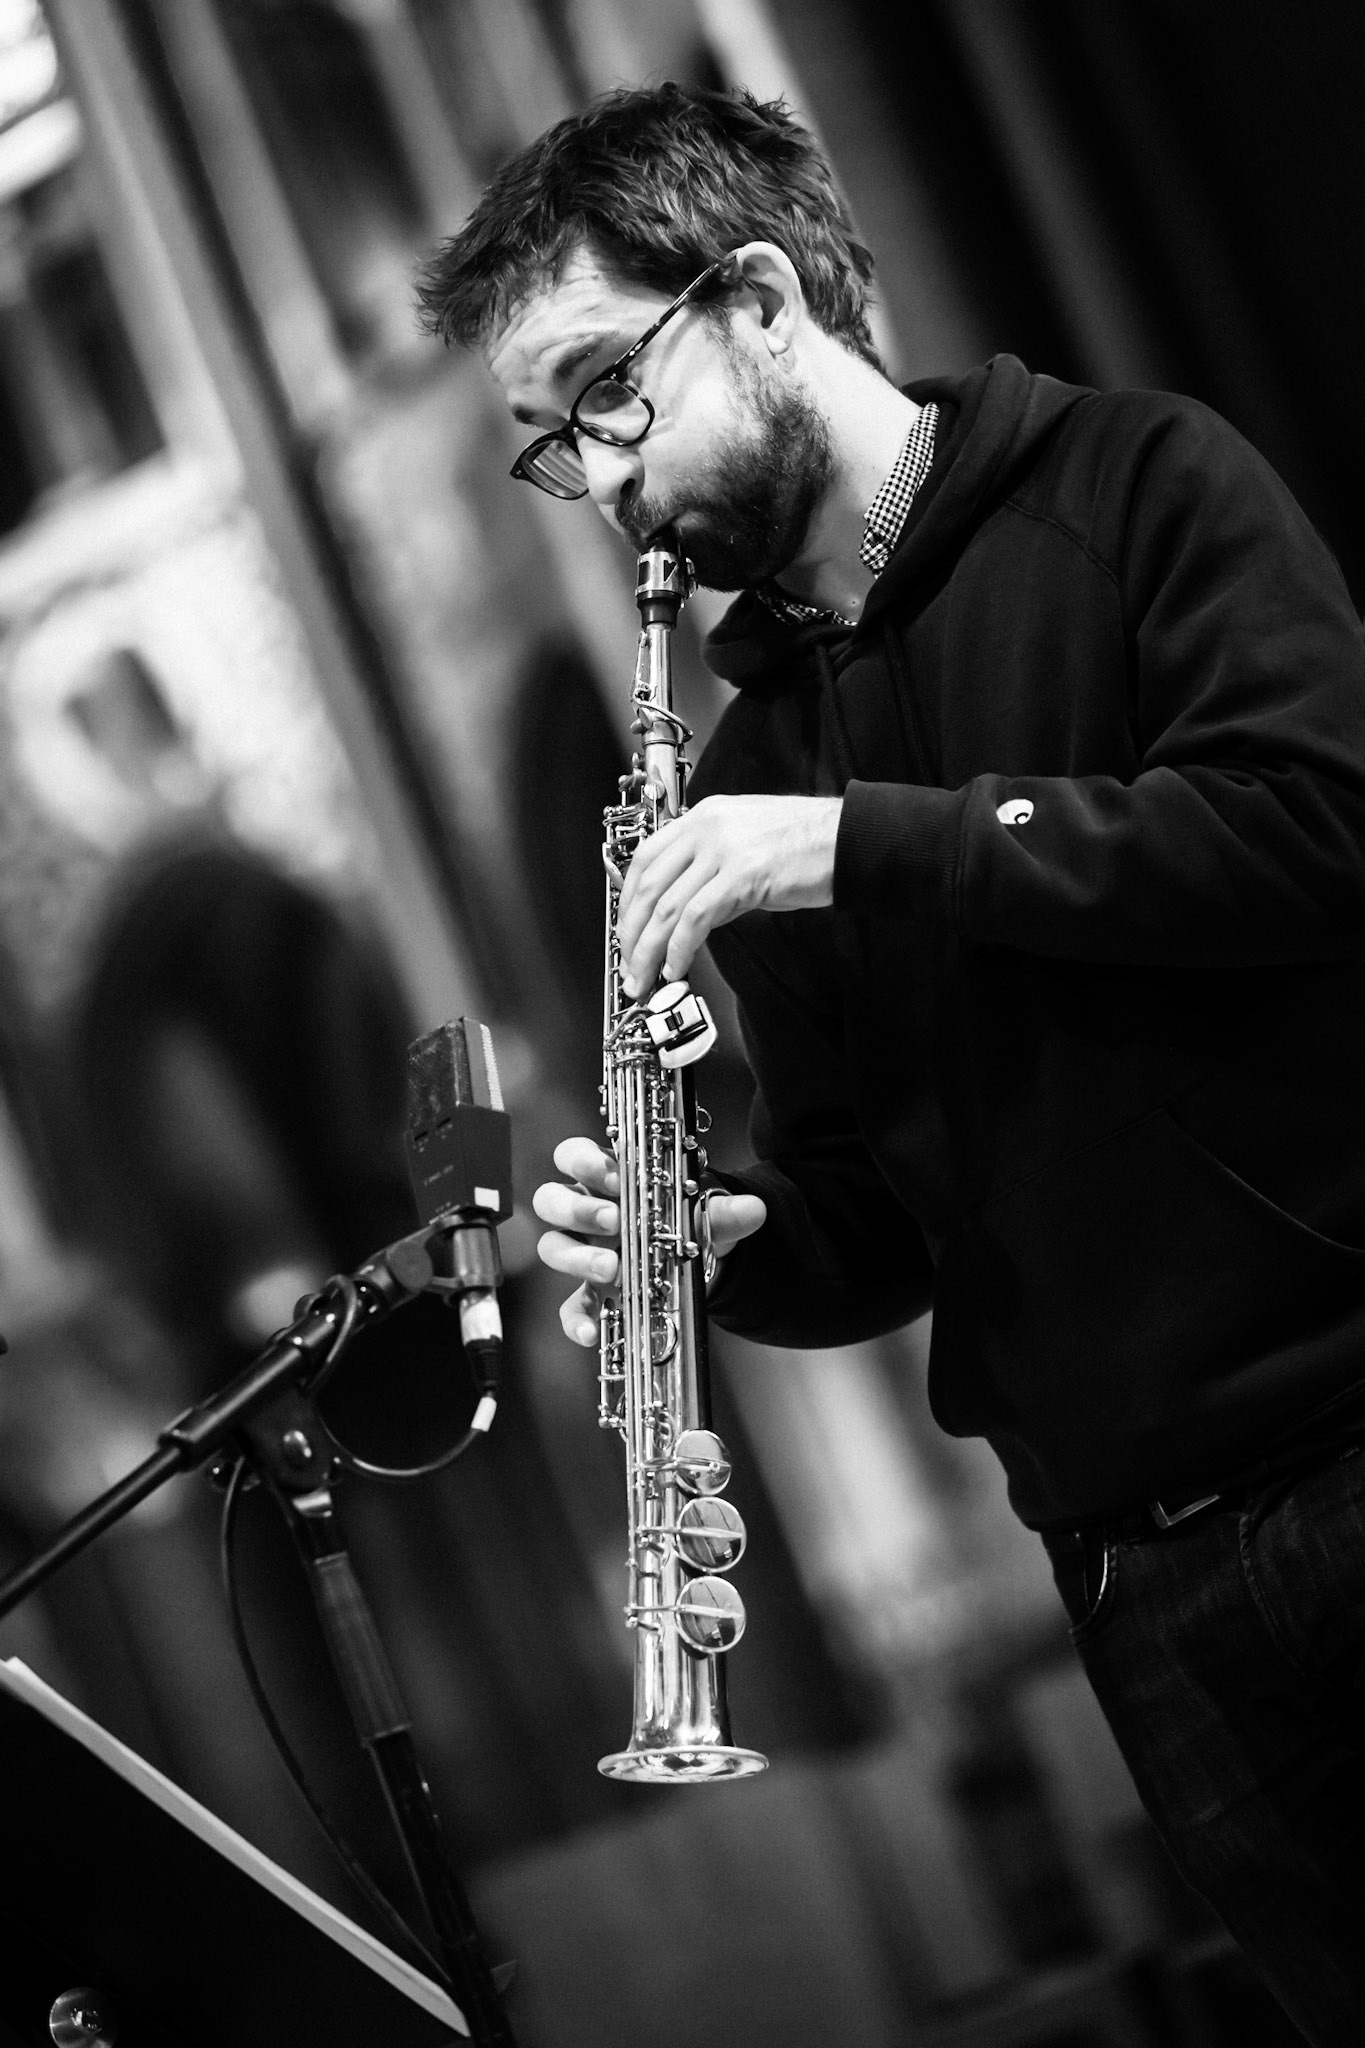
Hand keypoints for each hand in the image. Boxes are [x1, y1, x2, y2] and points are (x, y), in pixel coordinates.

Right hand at [532, 1135, 766, 1345]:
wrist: (692, 1260)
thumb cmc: (685, 1222)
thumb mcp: (705, 1214)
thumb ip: (725, 1212)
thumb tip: (755, 1209)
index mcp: (605, 1179)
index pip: (573, 1155)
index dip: (583, 1161)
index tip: (612, 1176)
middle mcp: (583, 1212)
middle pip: (551, 1200)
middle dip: (577, 1208)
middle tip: (613, 1221)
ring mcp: (581, 1252)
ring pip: (553, 1247)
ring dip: (577, 1257)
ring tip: (612, 1269)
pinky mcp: (587, 1293)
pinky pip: (568, 1306)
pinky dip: (576, 1320)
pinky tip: (592, 1332)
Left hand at [616, 794, 840, 995]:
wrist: (848, 839)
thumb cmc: (807, 844)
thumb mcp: (746, 840)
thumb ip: (710, 865)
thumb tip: (685, 906)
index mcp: (705, 816)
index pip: (646, 857)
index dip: (628, 899)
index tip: (626, 929)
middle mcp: (707, 828)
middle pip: (648, 885)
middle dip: (631, 933)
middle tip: (627, 965)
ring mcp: (724, 850)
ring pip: (666, 906)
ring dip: (650, 950)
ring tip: (645, 977)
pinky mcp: (743, 875)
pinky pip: (696, 918)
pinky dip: (680, 948)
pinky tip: (677, 967)